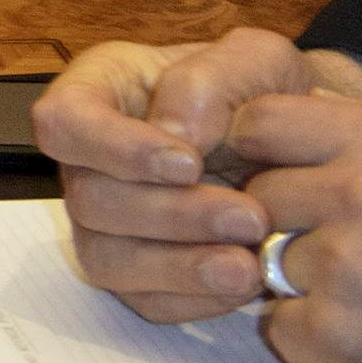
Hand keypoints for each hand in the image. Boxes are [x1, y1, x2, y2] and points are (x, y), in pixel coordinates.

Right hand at [36, 31, 361, 321]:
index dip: (114, 148)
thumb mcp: (254, 60)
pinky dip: (195, 300)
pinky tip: (246, 282)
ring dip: (180, 267)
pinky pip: (145, 302)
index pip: (63, 121)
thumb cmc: (264, 95)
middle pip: (89, 199)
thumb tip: (174, 132)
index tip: (189, 161)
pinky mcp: (139, 275)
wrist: (298, 150)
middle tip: (251, 217)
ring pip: (107, 259)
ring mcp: (109, 224)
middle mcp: (89, 163)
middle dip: (171, 215)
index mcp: (99, 94)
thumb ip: (210, 80)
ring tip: (250, 266)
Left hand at [233, 94, 361, 362]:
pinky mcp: (330, 335)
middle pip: (260, 193)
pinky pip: (281, 324)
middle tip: (343, 244)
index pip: (262, 119)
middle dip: (286, 217)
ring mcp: (339, 267)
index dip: (262, 146)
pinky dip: (314, 335)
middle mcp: (358, 194)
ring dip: (305, 280)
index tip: (277, 167)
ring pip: (269, 261)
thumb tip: (313, 106)